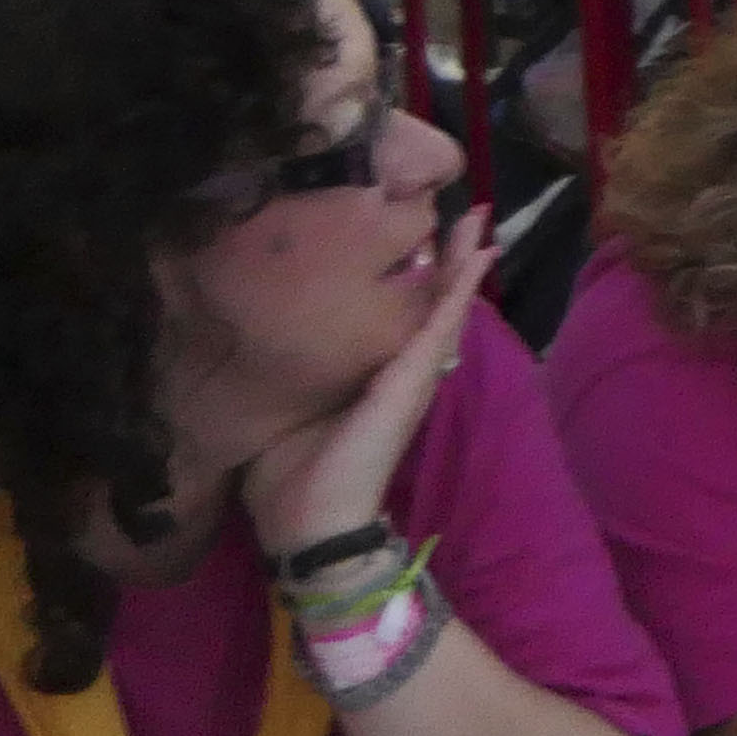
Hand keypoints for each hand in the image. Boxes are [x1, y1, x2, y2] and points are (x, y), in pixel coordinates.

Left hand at [236, 211, 496, 565]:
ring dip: (464, 263)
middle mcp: (402, 373)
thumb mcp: (288, 412)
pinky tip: (475, 258)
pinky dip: (460, 290)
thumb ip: (291, 380)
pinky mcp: (410, 382)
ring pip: (444, 308)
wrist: (309, 524)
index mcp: (374, 380)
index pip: (402, 317)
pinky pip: (440, 326)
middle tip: (468, 211)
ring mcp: (412, 376)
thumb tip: (258, 348)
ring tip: (478, 219)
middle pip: (433, 304)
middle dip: (451, 258)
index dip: (418, 278)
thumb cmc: (289, 479)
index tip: (425, 236)